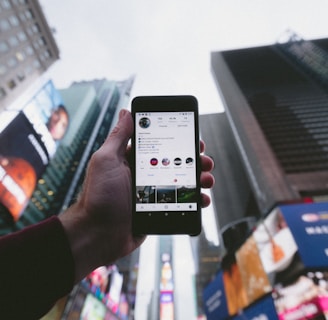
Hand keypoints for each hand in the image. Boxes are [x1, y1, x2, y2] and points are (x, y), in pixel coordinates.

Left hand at [59, 109, 213, 282]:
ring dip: (198, 179)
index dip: (179, 141)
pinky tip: (201, 199)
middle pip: (176, 163)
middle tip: (205, 160)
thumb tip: (126, 112)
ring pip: (182, 183)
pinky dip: (194, 201)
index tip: (193, 138)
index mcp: (133, 161)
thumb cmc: (98, 196)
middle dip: (194, 160)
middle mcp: (145, 175)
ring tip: (207, 179)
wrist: (98, 234)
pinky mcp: (159, 210)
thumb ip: (118, 137)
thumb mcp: (106, 160)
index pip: (161, 145)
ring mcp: (153, 193)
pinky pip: (181, 203)